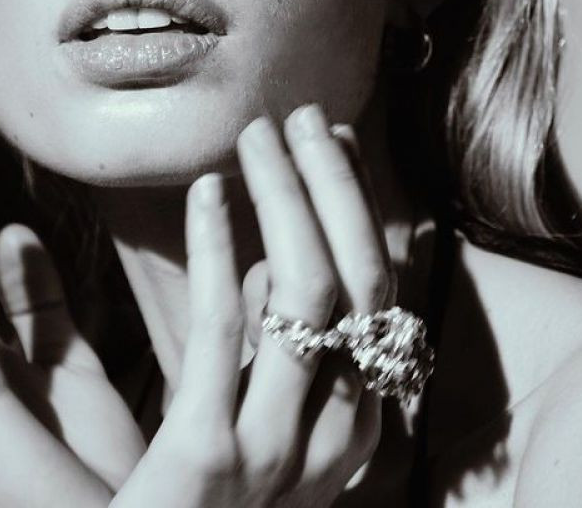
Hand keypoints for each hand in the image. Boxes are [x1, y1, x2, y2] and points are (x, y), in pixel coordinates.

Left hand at [110, 106, 393, 507]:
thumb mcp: (248, 426)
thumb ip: (262, 351)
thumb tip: (262, 258)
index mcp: (344, 431)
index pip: (376, 295)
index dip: (359, 208)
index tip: (331, 142)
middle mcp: (331, 443)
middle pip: (360, 281)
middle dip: (335, 185)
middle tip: (300, 118)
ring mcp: (273, 456)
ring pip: (308, 290)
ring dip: (286, 195)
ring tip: (253, 136)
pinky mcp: (205, 464)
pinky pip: (226, 330)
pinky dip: (218, 246)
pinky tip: (205, 190)